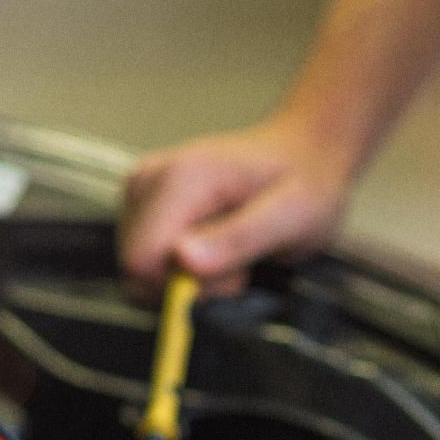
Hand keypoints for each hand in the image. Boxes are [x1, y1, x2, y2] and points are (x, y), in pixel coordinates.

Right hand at [119, 119, 351, 298]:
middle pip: (136, 267)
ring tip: (229, 253)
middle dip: (186, 284)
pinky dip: (178, 267)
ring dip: (185, 278)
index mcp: (180, 179)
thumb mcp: (291, 216)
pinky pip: (145, 258)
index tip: (231, 277)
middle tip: (236, 265)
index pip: (142, 259)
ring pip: (139, 268)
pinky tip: (213, 247)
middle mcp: (150, 179)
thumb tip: (183, 260)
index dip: (182, 286)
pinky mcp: (143, 203)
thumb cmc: (303, 181)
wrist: (301, 152)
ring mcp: (142, 189)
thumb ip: (238, 239)